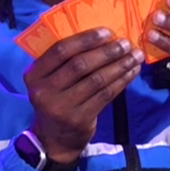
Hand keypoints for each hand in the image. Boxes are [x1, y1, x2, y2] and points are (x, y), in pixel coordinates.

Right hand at [25, 28, 143, 166]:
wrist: (54, 138)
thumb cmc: (56, 99)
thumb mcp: (50, 80)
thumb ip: (65, 61)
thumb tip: (102, 37)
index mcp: (34, 75)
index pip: (60, 51)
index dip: (85, 39)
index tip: (107, 32)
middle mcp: (44, 91)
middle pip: (80, 65)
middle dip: (107, 52)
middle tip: (126, 43)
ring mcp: (62, 107)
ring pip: (96, 80)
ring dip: (119, 65)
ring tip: (135, 56)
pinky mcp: (79, 119)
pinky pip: (105, 95)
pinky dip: (121, 81)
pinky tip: (132, 72)